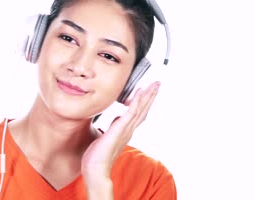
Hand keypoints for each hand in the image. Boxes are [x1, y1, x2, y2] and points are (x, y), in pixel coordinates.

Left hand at [81, 82, 160, 197]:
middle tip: (157, 83)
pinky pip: (131, 112)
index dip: (144, 102)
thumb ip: (112, 129)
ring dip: (147, 96)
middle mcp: (128, 130)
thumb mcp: (105, 137)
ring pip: (140, 109)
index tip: (148, 91)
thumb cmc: (97, 157)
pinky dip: (137, 101)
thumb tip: (115, 121)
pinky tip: (140, 91)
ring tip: (154, 85)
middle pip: (143, 109)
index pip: (138, 113)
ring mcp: (126, 129)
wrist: (96, 169)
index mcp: (125, 131)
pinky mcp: (120, 129)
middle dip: (150, 96)